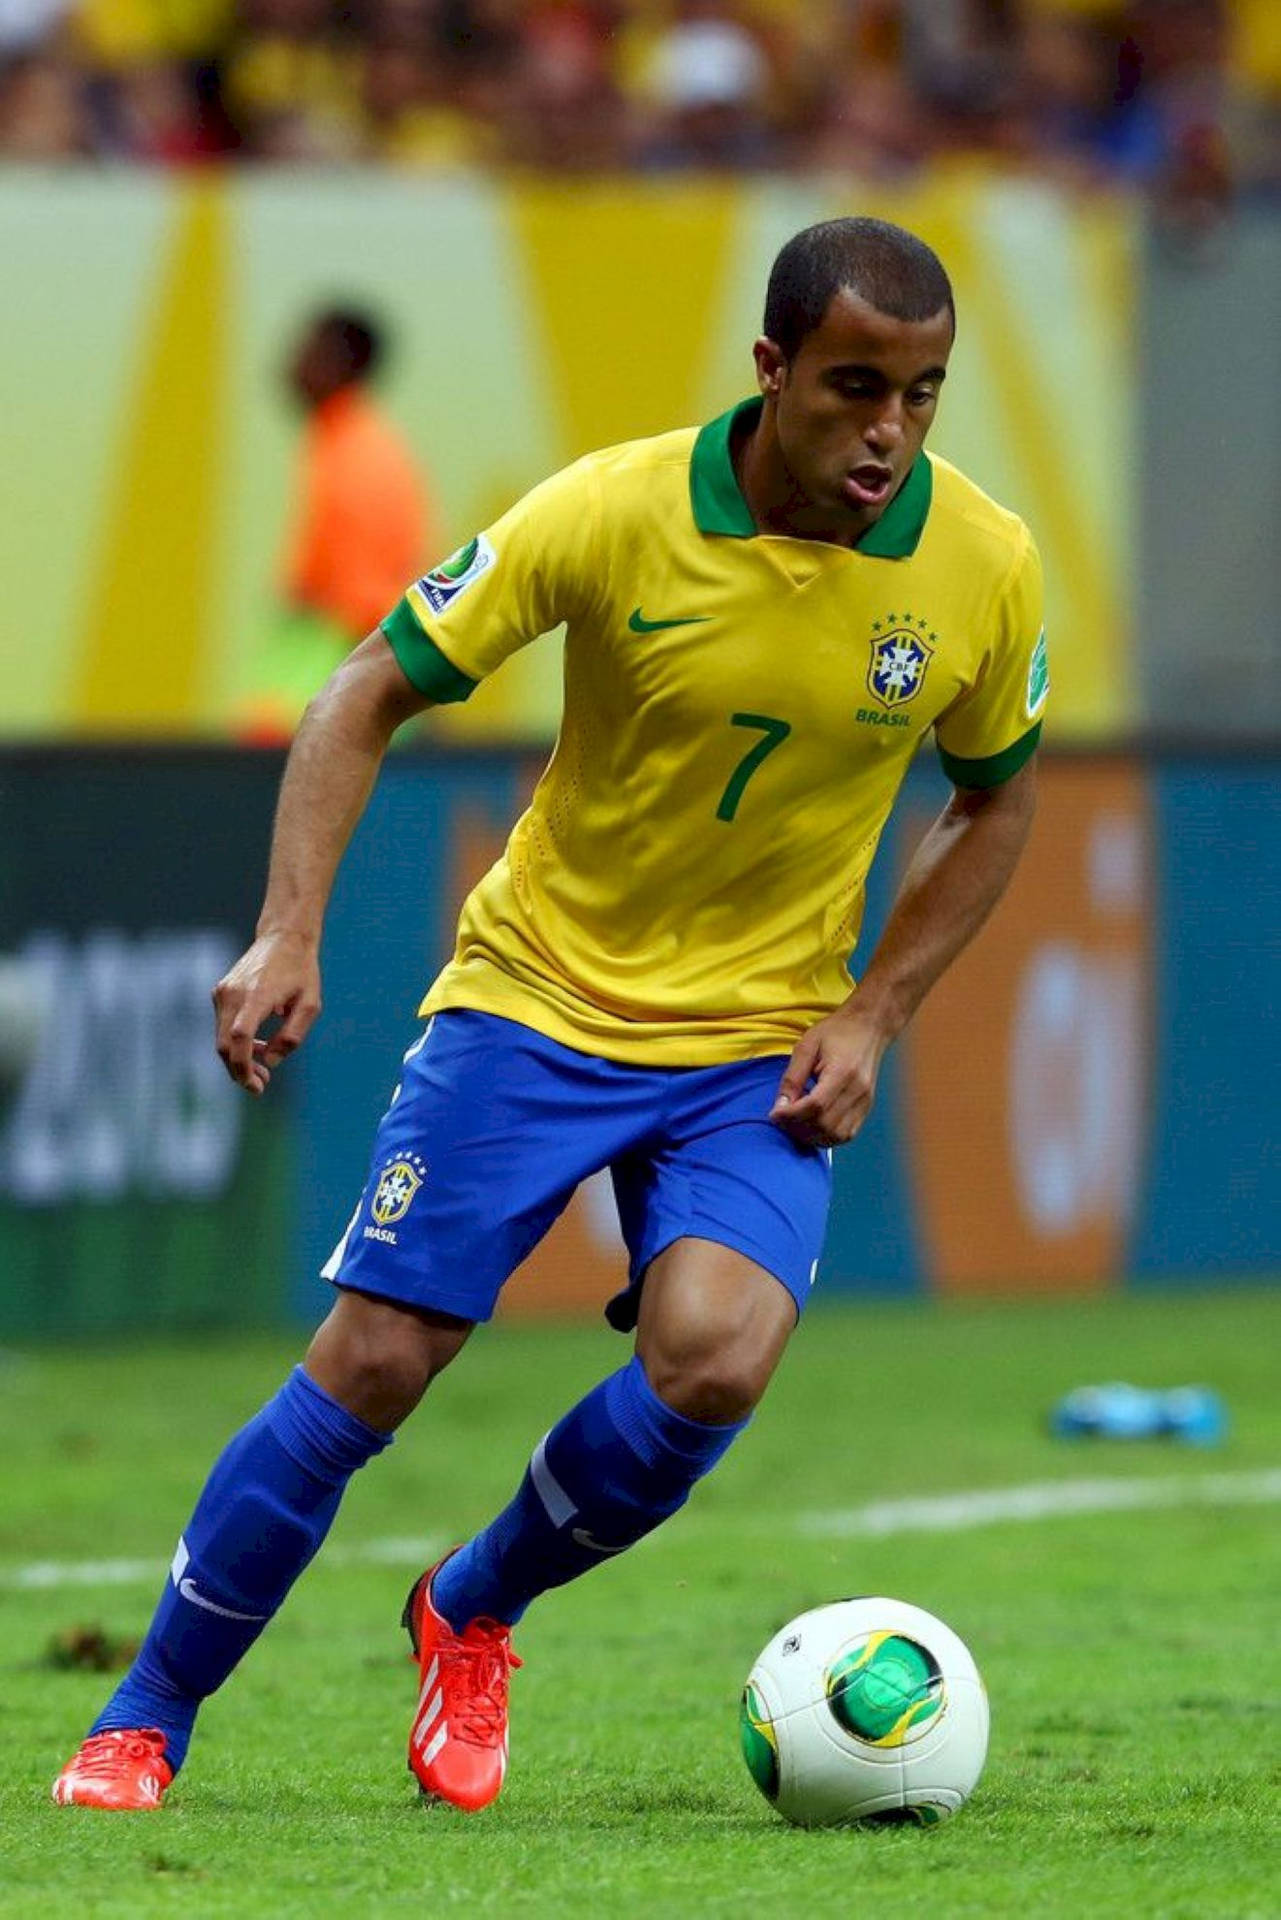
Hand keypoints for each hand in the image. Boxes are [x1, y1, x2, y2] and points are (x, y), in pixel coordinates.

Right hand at [212, 929, 320, 1096]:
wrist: (283, 937)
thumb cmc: (301, 971)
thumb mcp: (310, 1005)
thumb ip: (292, 1036)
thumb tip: (270, 1062)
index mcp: (257, 995)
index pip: (239, 1037)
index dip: (243, 1067)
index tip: (256, 1086)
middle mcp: (233, 994)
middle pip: (225, 1045)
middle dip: (240, 1071)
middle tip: (261, 1085)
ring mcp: (223, 992)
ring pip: (222, 1038)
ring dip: (238, 1059)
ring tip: (263, 1071)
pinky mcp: (220, 992)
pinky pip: (223, 1026)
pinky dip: (235, 1043)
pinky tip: (257, 1047)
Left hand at [769, 1002, 892, 1148]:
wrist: (869, 1026)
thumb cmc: (836, 1031)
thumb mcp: (807, 1046)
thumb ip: (792, 1077)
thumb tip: (780, 1106)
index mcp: (843, 1072)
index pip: (815, 1106)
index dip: (791, 1116)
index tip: (774, 1114)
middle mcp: (858, 1091)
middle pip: (825, 1125)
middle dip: (797, 1128)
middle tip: (781, 1119)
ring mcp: (865, 1102)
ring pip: (836, 1136)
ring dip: (811, 1136)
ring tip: (794, 1124)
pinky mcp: (866, 1108)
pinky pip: (846, 1134)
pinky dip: (825, 1136)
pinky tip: (811, 1126)